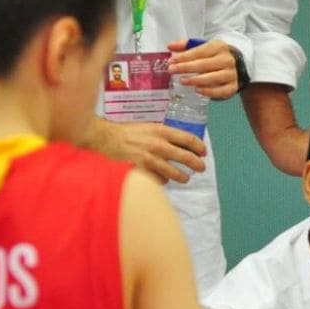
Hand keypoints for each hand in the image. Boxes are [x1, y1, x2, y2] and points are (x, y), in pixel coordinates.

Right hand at [86, 118, 206, 184]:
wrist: (106, 139)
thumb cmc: (127, 133)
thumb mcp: (149, 127)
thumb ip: (164, 135)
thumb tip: (182, 143)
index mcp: (161, 131)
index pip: (188, 139)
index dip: (199, 147)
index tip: (203, 152)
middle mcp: (158, 144)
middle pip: (186, 157)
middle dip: (197, 164)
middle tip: (201, 168)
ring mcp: (150, 159)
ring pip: (174, 173)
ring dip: (182, 177)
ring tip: (185, 178)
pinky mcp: (142, 171)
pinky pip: (159, 180)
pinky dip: (162, 180)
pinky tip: (162, 179)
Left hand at [168, 39, 239, 100]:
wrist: (239, 65)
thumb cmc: (217, 56)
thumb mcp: (204, 47)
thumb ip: (187, 46)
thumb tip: (170, 46)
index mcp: (219, 47)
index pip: (199, 52)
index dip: (184, 57)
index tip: (171, 61)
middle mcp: (227, 60)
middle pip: (204, 65)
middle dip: (186, 68)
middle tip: (171, 71)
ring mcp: (231, 74)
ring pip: (213, 78)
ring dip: (196, 80)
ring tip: (182, 81)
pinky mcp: (233, 87)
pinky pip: (221, 91)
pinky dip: (209, 91)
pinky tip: (197, 90)